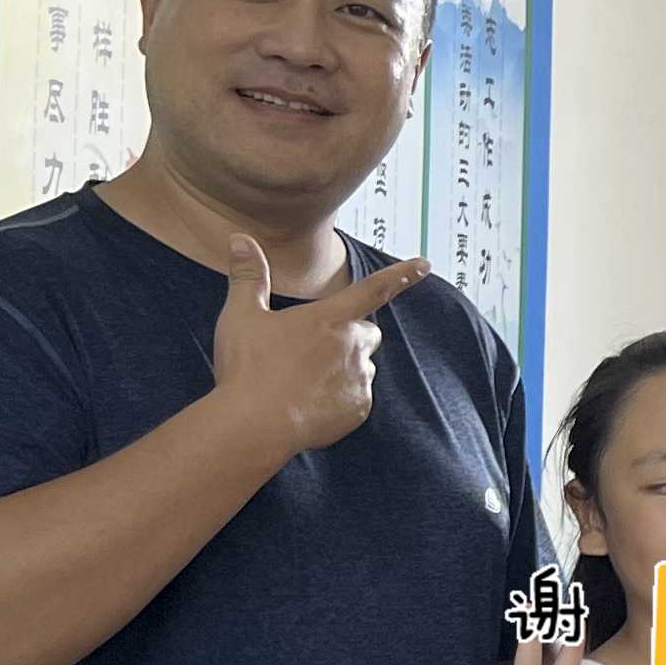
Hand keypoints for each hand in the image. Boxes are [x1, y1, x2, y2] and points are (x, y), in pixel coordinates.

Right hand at [216, 239, 425, 452]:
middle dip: (349, 336)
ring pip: (363, 366)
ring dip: (344, 368)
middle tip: (311, 349)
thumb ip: (249, 277)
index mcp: (329, 318)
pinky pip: (357, 397)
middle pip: (367, 332)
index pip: (372, 289)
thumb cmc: (248, 368)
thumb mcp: (241, 316)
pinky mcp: (358, 409)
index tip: (424, 265)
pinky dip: (340, 397)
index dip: (400, 275)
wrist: (255, 425)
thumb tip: (240, 239)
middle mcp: (353, 346)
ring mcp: (359, 379)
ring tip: (302, 379)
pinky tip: (309, 402)